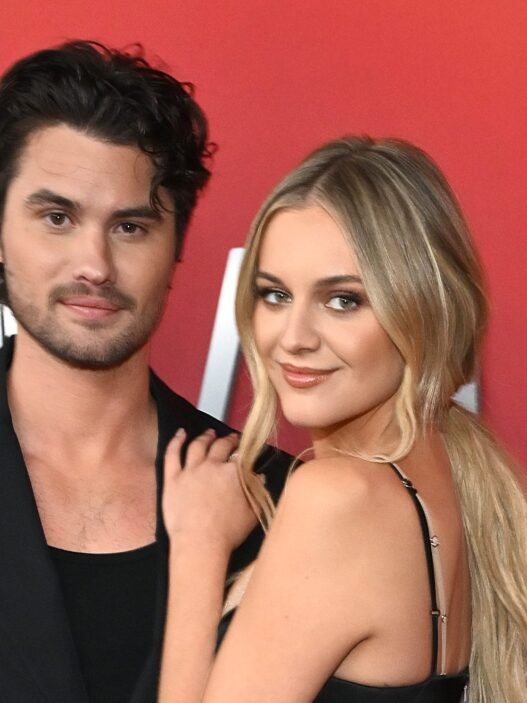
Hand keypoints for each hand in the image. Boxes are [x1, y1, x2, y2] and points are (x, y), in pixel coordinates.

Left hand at [162, 429, 257, 555]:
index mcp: (234, 473)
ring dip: (205, 437)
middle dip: (227, 440)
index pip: (241, 456)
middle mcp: (212, 466)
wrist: (200, 543)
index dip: (243, 452)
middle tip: (230, 439)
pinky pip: (173, 454)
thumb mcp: (252, 514)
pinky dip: (176, 441)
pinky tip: (180, 433)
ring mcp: (191, 471)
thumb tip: (261, 479)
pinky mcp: (172, 479)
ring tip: (209, 434)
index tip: (245, 451)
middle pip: (221, 446)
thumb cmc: (227, 533)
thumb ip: (257, 492)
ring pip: (198, 446)